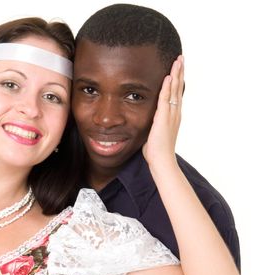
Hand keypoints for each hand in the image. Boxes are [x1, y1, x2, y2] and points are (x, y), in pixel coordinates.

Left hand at [142, 55, 183, 170]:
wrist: (161, 160)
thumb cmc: (156, 150)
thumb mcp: (154, 132)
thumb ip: (153, 124)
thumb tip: (148, 122)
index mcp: (173, 116)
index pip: (176, 94)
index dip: (177, 80)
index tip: (178, 68)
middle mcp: (175, 113)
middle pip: (179, 88)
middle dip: (180, 72)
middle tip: (181, 58)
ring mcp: (171, 115)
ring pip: (175, 90)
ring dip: (176, 74)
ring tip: (178, 61)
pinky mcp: (163, 118)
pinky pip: (166, 99)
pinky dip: (168, 88)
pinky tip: (168, 77)